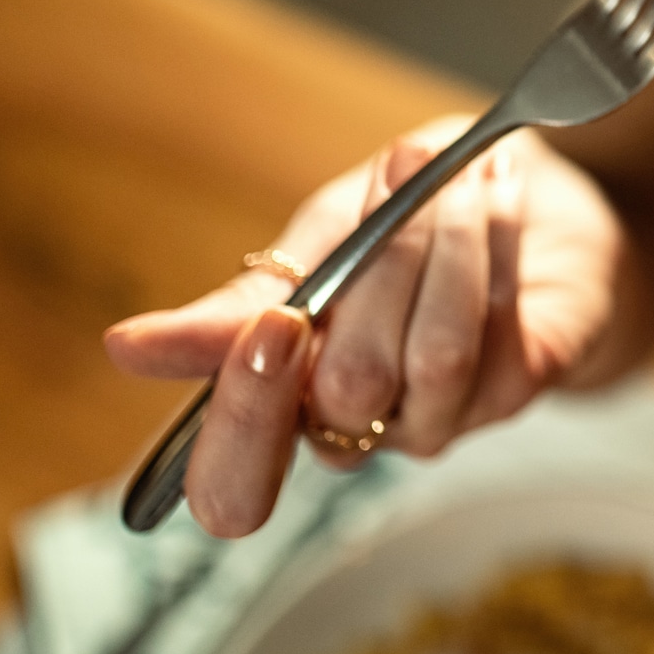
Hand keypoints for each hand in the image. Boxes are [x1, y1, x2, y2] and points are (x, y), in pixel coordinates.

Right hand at [104, 115, 623, 536]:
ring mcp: (443, 416)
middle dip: (373, 275)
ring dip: (441, 241)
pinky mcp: (518, 387)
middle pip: (343, 397)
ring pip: (430, 355)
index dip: (244, 420)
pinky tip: (494, 192)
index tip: (271, 324)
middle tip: (389, 183)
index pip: (234, 481)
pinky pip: (495, 329)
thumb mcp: (315, 239)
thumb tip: (126, 349)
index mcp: (284, 397)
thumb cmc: (407, 220)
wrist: (527, 193)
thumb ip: (241, 300)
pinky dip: (490, 241)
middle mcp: (359, 427)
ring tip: (453, 172)